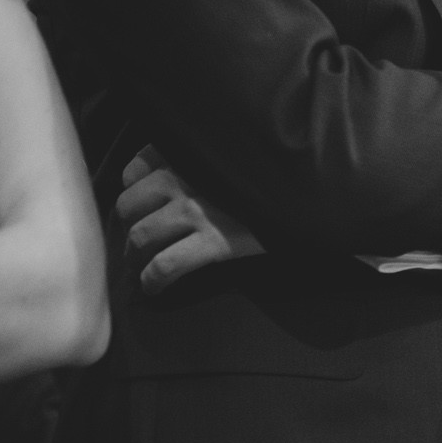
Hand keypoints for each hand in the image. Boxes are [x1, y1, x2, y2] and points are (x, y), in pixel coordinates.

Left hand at [116, 147, 264, 293]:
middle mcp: (185, 178)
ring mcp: (197, 211)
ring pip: (141, 236)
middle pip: (129, 206)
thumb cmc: (272, 176)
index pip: (135, 170)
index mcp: (188, 153)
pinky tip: (153, 289)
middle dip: (129, 228)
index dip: (133, 191)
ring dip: (135, 257)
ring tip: (142, 267)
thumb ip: (204, 155)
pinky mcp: (214, 241)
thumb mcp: (232, 154)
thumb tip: (177, 170)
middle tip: (141, 242)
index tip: (146, 205)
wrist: (311, 194)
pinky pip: (166, 265)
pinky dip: (153, 281)